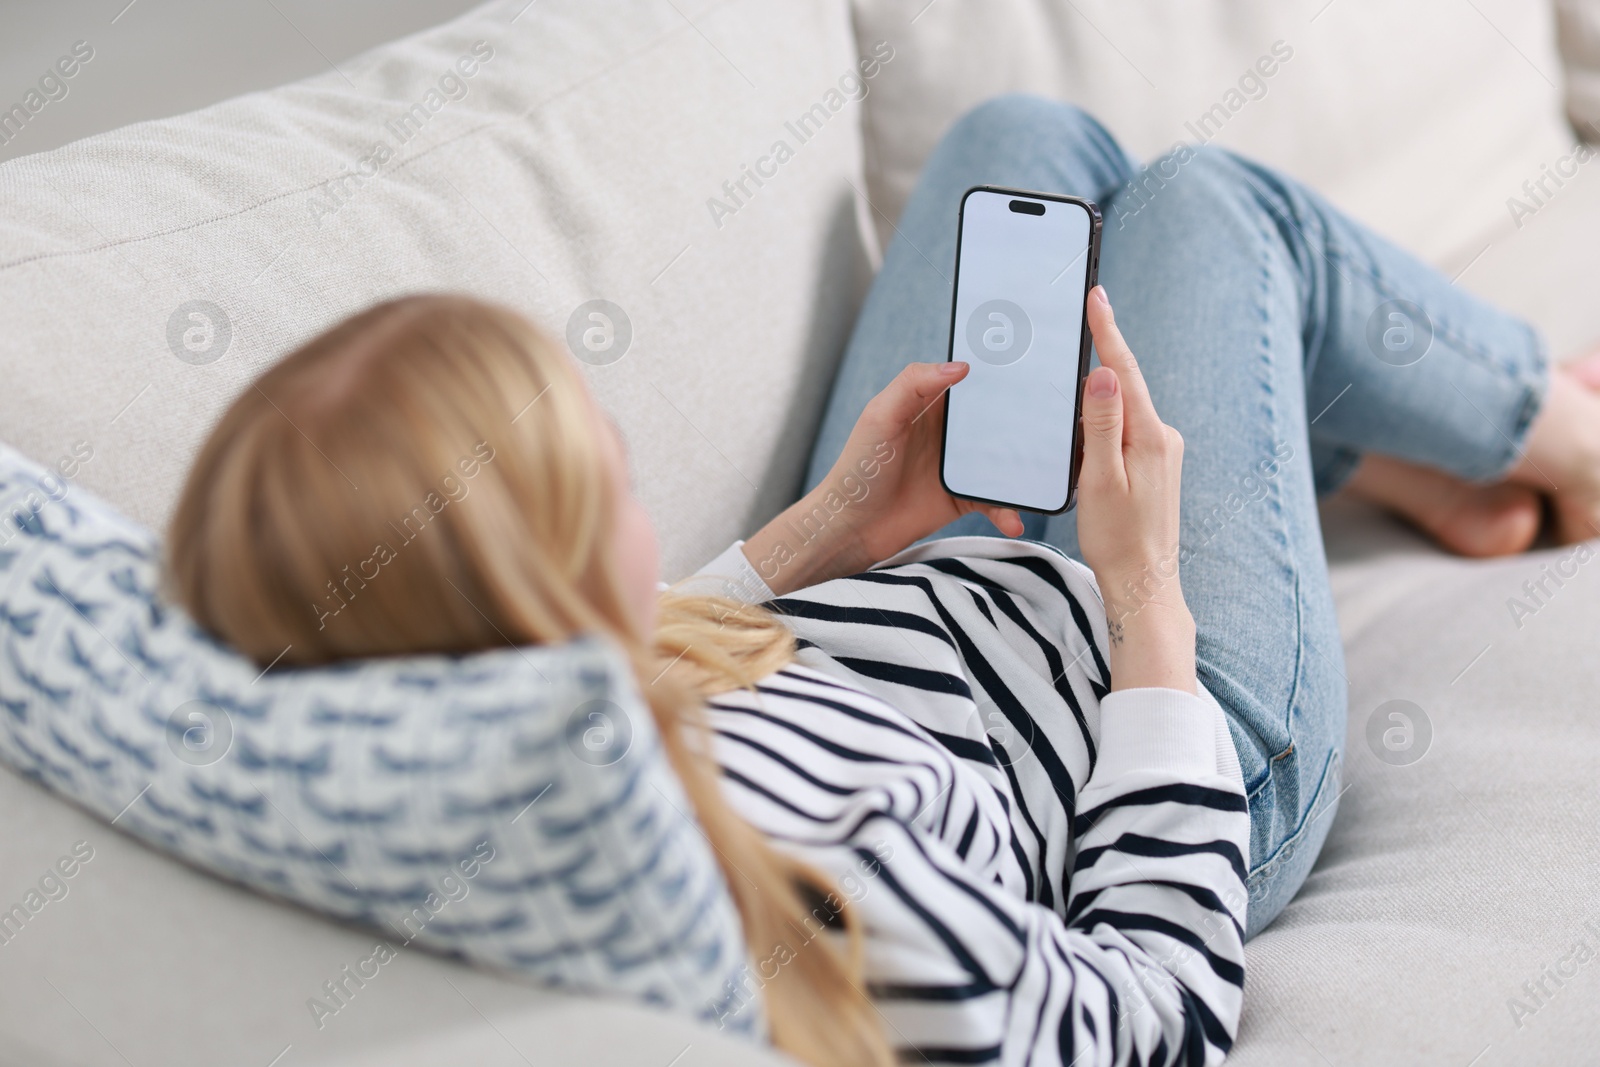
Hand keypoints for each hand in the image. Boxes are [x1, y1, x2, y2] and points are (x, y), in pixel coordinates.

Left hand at [742, 361, 1022, 594]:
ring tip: (1050, 476)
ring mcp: (960, 466)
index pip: (975, 381)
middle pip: (1000, 421)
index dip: (1003, 373)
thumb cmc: (859, 467)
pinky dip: (1008, 511)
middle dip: (1030, 423)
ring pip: (1006, 461)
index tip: (1036, 364)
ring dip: (1026, 470)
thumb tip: (961, 366)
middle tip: (1064, 423)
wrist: (850, 527)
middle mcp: (952, 433)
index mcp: (933, 404)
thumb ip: (914, 385)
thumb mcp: (880, 416)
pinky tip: (1015, 522)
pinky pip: (996, 502)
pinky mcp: (963, 499)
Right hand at [1076, 286, 1194, 692]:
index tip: (1096, 295)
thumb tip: (1103, 373)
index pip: (1123, 372)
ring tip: (1073, 374)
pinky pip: (1123, 431)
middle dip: (1100, 356)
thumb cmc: (1118, 539)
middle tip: (1079, 316)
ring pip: (1122, 410)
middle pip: (1123, 385)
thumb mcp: (1101, 481)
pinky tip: (1083, 431)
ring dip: (1097, 396)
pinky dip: (1102, 424)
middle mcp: (1162, 437)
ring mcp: (1161, 452)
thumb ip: (1101, 425)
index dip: (1106, 331)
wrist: (1144, 584)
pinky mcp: (1155, 466)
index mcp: (1148, 436)